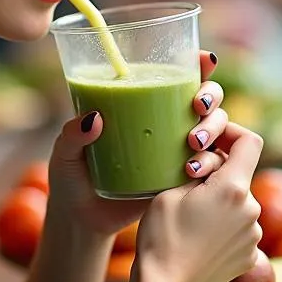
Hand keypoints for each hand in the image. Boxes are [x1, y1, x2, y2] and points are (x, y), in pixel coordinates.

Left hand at [45, 50, 229, 238]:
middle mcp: (167, 125)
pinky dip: (213, 163)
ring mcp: (178, 153)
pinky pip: (212, 168)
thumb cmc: (71, 176)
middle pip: (206, 99)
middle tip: (197, 105)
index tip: (206, 59)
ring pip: (216, 130)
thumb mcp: (65, 152)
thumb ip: (72, 134)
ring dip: (215, 127)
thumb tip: (95, 118)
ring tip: (193, 142)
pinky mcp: (182, 182)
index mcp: (142, 106)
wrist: (81, 221)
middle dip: (212, 95)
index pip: (178, 77)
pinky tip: (194, 169)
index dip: (199, 64)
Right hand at [131, 122, 263, 281]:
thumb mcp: (170, 190)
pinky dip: (223, 224)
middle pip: (240, 174)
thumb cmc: (161, 236)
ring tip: (190, 213)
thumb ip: (198, 170)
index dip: (231, 132)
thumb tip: (214, 162)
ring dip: (219, 200)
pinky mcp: (250, 256)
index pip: (250, 142)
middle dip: (217, 171)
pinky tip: (198, 236)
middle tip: (186, 179)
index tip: (210, 138)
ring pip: (238, 202)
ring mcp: (253, 236)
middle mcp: (252, 210)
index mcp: (233, 188)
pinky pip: (239, 227)